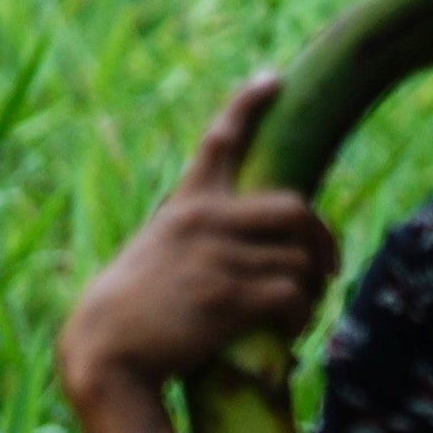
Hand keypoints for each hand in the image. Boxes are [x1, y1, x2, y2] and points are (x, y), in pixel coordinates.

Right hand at [59, 77, 339, 409]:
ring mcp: (216, 256)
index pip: (219, 143)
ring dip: (310, 291)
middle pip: (297, 208)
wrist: (105, 353)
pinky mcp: (227, 296)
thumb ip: (206, 234)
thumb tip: (270, 244)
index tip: (273, 79)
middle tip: (326, 267)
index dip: (248, 106)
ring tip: (294, 311)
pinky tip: (286, 331)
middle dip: (322, 239)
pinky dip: (300, 317)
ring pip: (301, 261)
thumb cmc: (137, 310)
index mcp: (186, 205)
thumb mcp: (162, 252)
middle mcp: (203, 221)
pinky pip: (293, 295)